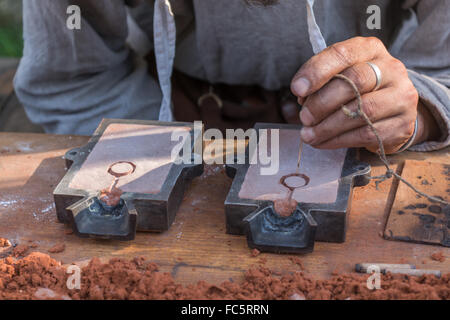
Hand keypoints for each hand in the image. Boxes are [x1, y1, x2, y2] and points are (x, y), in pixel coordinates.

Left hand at [290, 36, 426, 153]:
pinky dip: (338, 140)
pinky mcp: (402, 124)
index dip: (317, 71)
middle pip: (355, 81)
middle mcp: (391, 69)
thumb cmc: (358, 90)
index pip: (343, 53)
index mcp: (371, 50)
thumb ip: (321, 80)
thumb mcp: (340, 75)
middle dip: (322, 102)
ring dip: (328, 126)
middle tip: (304, 117)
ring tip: (308, 134)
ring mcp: (401, 97)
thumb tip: (302, 95)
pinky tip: (322, 142)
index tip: (297, 89)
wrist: (393, 112)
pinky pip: (366, 134)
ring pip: (362, 111)